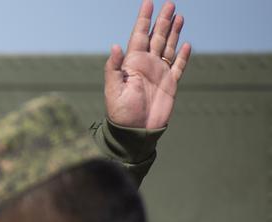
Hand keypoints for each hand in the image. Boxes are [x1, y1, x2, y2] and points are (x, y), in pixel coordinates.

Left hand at [105, 0, 191, 128]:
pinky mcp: (170, 84)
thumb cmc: (120, 113)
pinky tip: (185, 44)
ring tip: (178, 16)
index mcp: (132, 64)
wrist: (135, 132)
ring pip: (168, 47)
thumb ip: (113, 68)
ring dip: (173, 32)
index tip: (148, 3)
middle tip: (169, 3)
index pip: (139, 36)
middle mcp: (146, 65)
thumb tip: (115, 46)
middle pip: (156, 37)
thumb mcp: (113, 90)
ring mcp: (159, 73)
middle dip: (162, 20)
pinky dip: (182, 56)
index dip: (143, 19)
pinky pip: (178, 66)